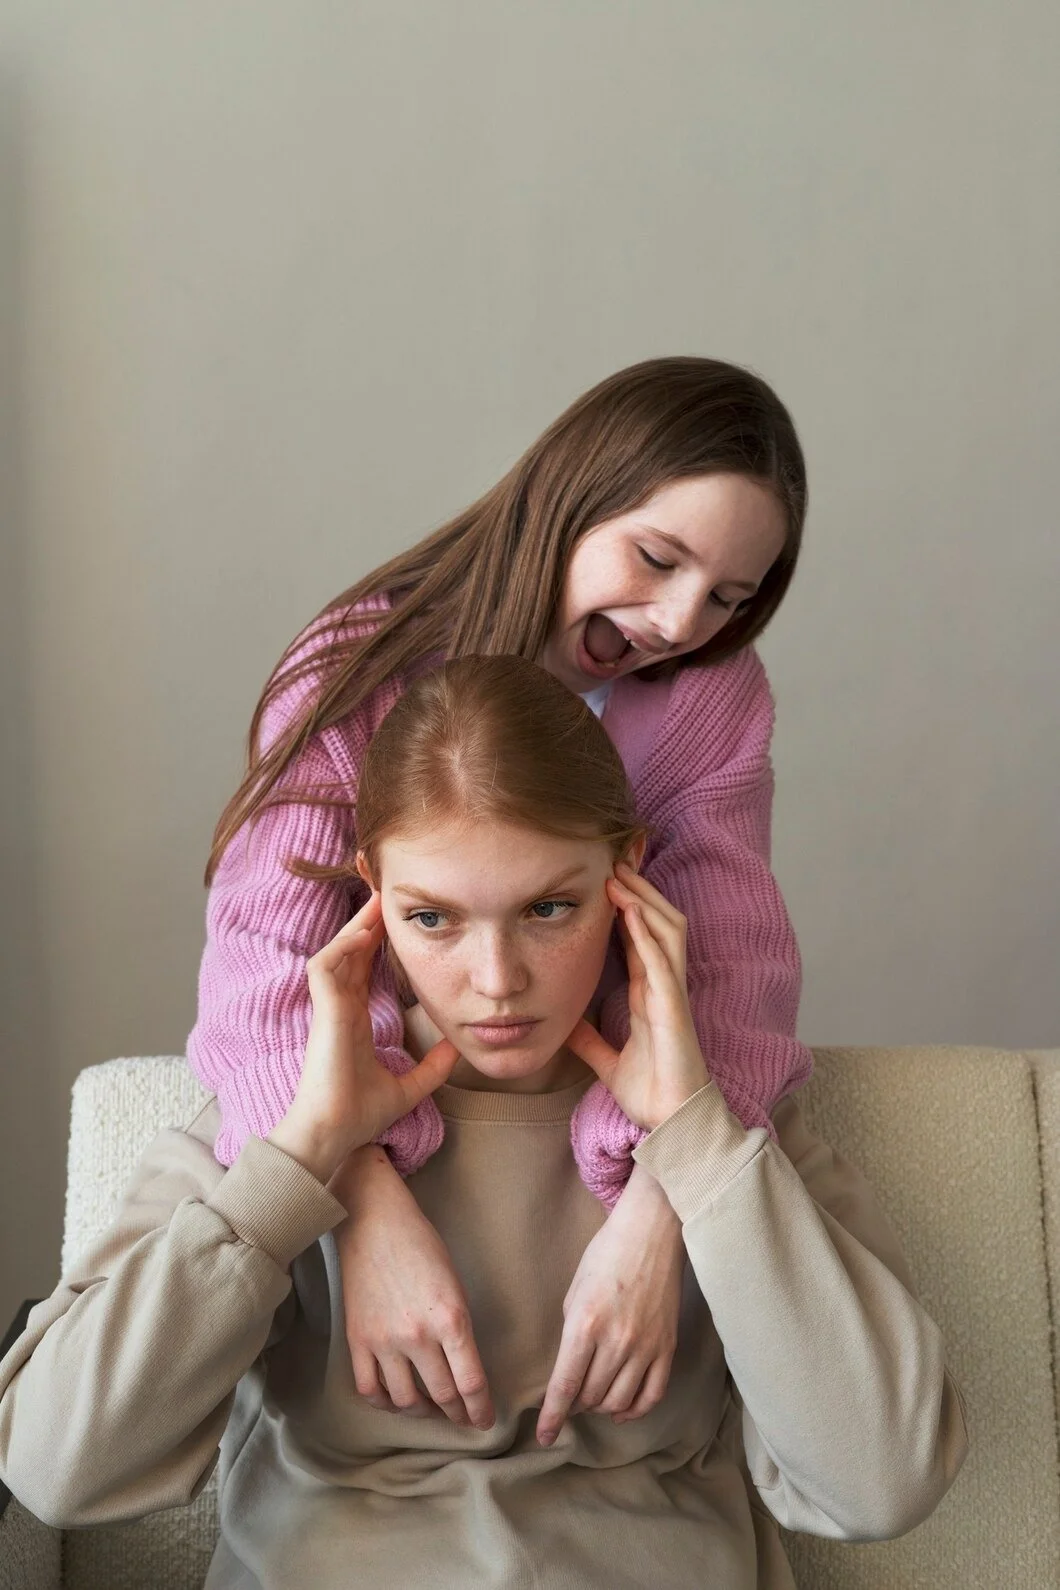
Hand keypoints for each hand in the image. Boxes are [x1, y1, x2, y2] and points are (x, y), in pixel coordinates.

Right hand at [268, 893, 458, 1183]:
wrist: (336, 1134)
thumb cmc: (360, 1115)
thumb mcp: (409, 1088)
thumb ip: (431, 1068)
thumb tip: (457, 1049)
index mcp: (353, 1021)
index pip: (363, 971)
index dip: (376, 944)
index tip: (396, 922)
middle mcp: (340, 1009)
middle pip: (351, 954)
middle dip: (367, 923)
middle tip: (387, 894)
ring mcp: (328, 1009)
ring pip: (337, 953)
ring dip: (355, 926)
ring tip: (377, 901)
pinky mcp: (322, 1013)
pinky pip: (325, 968)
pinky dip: (341, 947)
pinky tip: (362, 932)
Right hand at [333, 1148, 494, 1428]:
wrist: (374, 1221)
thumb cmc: (421, 1245)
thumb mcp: (454, 1283)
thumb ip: (459, 1327)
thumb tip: (463, 1366)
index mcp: (451, 1318)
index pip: (471, 1383)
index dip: (481, 1410)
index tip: (485, 1421)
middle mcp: (418, 1336)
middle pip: (443, 1396)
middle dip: (458, 1413)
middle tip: (464, 1418)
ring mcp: (384, 1341)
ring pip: (406, 1401)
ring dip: (424, 1412)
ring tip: (432, 1409)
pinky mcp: (358, 1340)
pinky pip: (371, 1389)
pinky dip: (385, 1403)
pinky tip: (396, 1399)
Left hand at [536, 1163, 683, 1445]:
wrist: (653, 1232)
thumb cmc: (606, 1255)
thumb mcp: (574, 1292)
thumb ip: (571, 1335)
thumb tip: (569, 1372)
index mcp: (585, 1325)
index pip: (565, 1386)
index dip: (552, 1416)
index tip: (543, 1436)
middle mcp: (617, 1342)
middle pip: (590, 1397)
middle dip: (575, 1405)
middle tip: (569, 1397)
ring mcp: (646, 1347)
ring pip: (618, 1402)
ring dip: (600, 1407)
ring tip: (592, 1397)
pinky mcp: (667, 1348)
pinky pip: (651, 1395)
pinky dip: (633, 1410)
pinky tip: (621, 1408)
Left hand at [564, 861, 707, 1132]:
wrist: (670, 1122)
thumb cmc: (651, 1092)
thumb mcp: (608, 1061)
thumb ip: (591, 1042)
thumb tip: (565, 1028)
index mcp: (650, 994)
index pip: (640, 939)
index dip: (627, 908)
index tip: (606, 882)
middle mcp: (664, 986)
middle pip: (657, 923)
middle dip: (639, 891)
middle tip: (614, 862)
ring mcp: (671, 994)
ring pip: (666, 931)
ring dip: (644, 901)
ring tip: (620, 876)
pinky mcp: (674, 1007)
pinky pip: (662, 961)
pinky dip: (646, 934)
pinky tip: (631, 912)